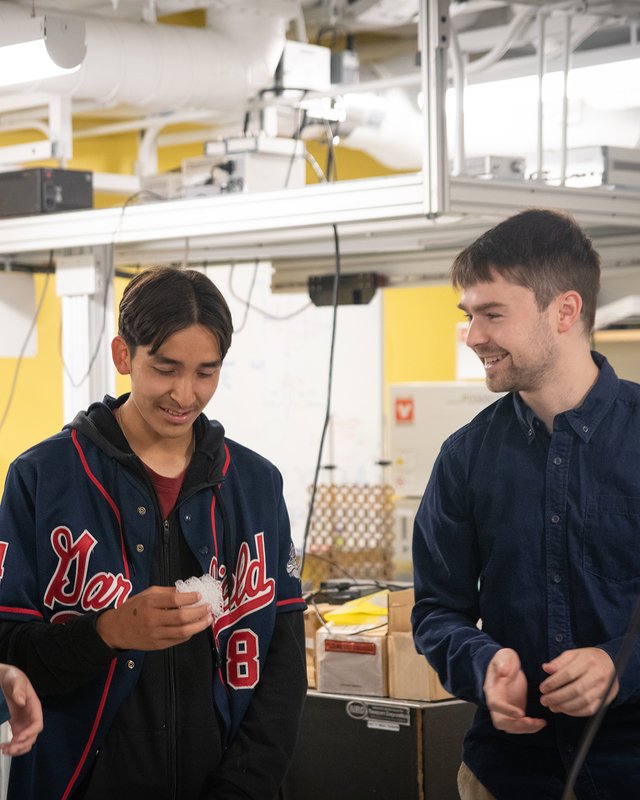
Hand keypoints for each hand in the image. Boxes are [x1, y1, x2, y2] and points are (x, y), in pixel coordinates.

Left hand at [0, 664, 42, 755]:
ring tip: (6, 750)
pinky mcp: (16, 726)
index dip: (30, 732)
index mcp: (34, 705)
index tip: (19, 737)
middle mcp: (30, 716)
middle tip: (9, 748)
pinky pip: (18, 740)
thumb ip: (19, 689)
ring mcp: (23, 722)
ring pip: (26, 741)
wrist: (5, 679)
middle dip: (22, 744)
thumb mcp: (16, 680)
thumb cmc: (13, 677)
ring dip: (18, 749)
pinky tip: (4, 747)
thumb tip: (22, 701)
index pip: (37, 723)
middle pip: (32, 736)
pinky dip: (13, 746)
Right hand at [96, 586, 212, 650]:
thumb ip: (166, 592)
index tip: (200, 595)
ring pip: (183, 631)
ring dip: (199, 625)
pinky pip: (178, 640)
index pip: (174, 600)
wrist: (115, 630)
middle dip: (199, 612)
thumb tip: (186, 591)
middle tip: (209, 607)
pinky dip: (189, 634)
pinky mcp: (157, 646)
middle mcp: (153, 619)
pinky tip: (195, 627)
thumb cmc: (133, 608)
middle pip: (181, 617)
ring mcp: (155, 634)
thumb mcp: (146, 594)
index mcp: (150, 603)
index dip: (189, 598)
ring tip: (208, 618)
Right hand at [484, 648, 546, 733]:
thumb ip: (503, 662)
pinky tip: (541, 723)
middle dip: (516, 725)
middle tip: (532, 722)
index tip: (520, 713)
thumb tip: (503, 672)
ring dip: (525, 728)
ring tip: (540, 723)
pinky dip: (530, 727)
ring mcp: (504, 709)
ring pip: (510, 727)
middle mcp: (496, 702)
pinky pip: (519, 725)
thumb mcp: (504, 656)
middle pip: (501, 722)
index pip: (495, 704)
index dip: (506, 710)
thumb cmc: (504, 660)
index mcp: (491, 689)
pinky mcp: (514, 712)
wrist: (507, 665)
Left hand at [540, 647, 617, 715]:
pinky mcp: (605, 699)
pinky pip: (590, 709)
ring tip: (552, 706)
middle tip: (544, 700)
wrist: (610, 664)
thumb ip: (559, 662)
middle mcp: (597, 675)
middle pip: (576, 690)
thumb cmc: (587, 659)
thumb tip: (546, 668)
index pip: (568, 674)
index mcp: (588, 661)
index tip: (542, 688)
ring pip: (583, 702)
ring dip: (565, 707)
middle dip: (557, 697)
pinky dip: (575, 712)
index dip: (553, 682)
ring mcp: (603, 688)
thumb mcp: (573, 654)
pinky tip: (564, 710)